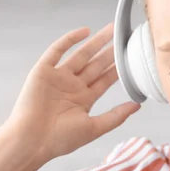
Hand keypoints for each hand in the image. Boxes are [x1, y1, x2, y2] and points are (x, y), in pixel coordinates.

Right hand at [3, 23, 140, 163]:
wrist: (32, 140)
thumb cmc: (61, 139)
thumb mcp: (94, 128)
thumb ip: (116, 116)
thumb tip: (137, 105)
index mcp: (84, 100)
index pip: (105, 80)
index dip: (118, 69)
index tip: (132, 57)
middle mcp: (72, 86)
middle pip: (96, 65)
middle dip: (110, 52)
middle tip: (124, 37)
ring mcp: (58, 77)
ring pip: (81, 55)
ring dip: (96, 42)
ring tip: (112, 29)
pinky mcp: (43, 71)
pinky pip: (57, 51)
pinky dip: (70, 40)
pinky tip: (85, 31)